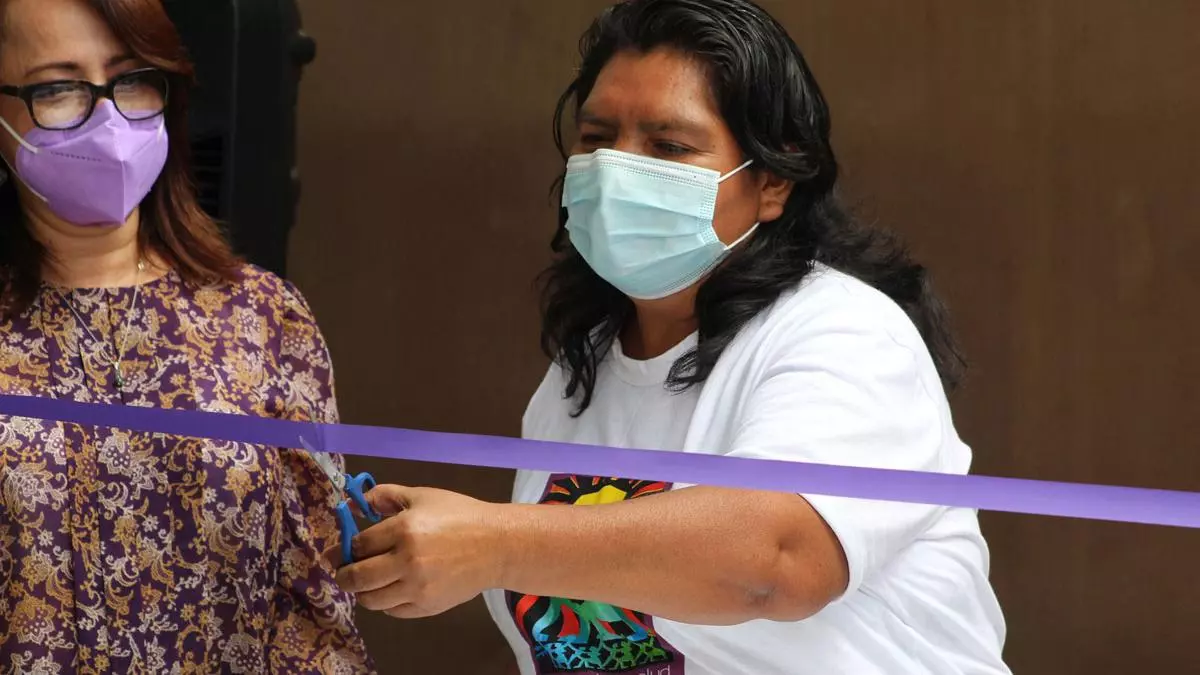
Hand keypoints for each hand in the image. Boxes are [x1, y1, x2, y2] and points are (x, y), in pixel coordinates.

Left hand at [325, 485, 508, 618]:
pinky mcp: (427, 607)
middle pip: (357, 577)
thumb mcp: (423, 496)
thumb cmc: (460, 515)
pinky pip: (392, 611)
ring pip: (371, 600)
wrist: (497, 545)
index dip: (346, 547)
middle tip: (343, 570)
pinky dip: (385, 602)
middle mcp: (407, 562)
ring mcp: (417, 589)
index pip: (359, 545)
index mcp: (404, 530)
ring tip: (366, 582)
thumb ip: (386, 496)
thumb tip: (354, 503)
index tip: (342, 549)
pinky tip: (390, 589)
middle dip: (344, 574)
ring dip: (362, 591)